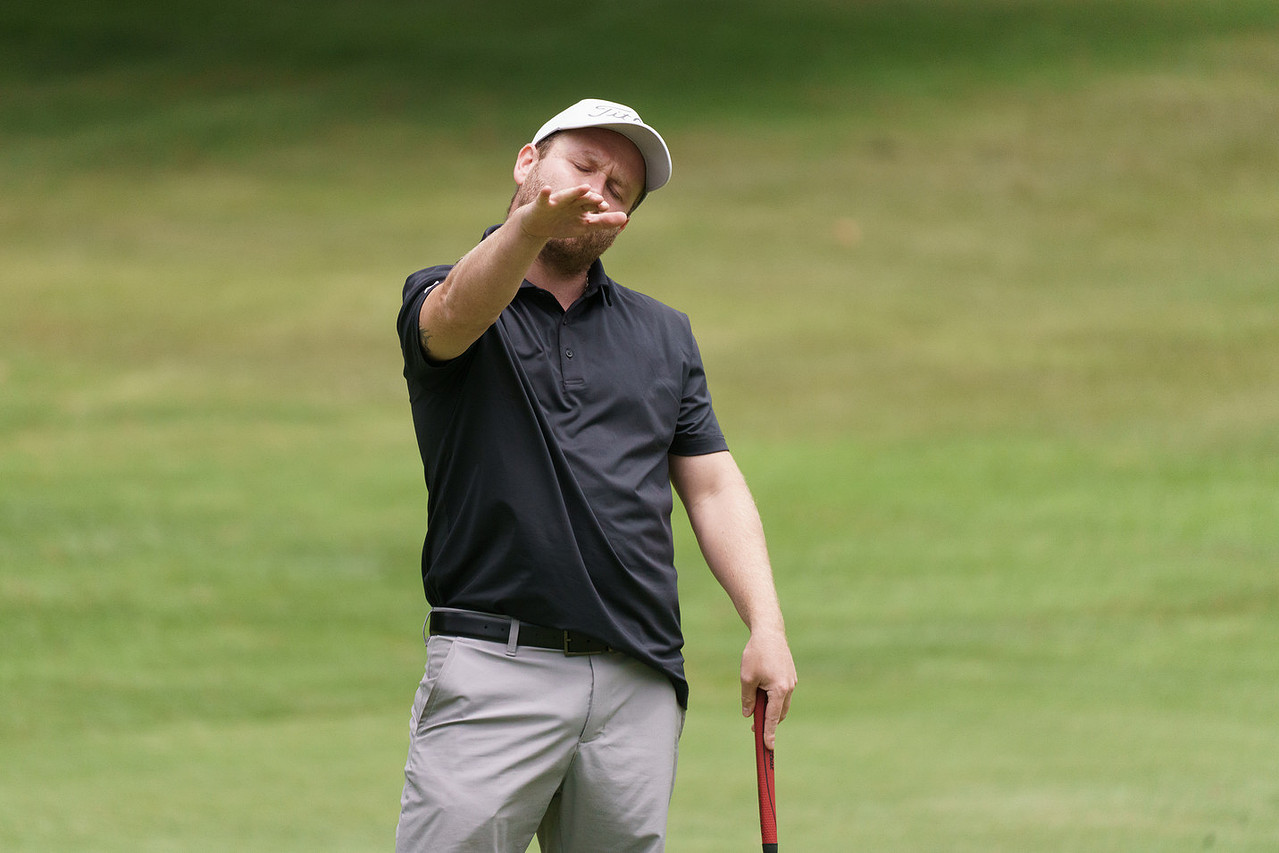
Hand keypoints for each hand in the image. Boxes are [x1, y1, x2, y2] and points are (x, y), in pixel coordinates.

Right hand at [515, 184, 628, 240]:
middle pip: (582, 199)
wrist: (537, 226)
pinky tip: (546, 189)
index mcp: (580, 205)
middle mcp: (570, 201)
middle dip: (590, 199)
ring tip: (584, 188)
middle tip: (599, 200)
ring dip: (574, 192)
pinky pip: (543, 198)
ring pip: (566, 196)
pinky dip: (544, 194)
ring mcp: (556, 202)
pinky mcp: (542, 204)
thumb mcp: (584, 225)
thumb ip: (604, 222)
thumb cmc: (563, 223)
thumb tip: (626, 217)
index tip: (604, 208)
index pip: (592, 204)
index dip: (598, 206)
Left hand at [740, 628, 796, 750]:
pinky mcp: (791, 676)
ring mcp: (792, 681)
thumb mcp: (747, 677)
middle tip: (753, 726)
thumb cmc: (756, 653)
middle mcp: (789, 687)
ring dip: (770, 708)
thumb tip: (748, 713)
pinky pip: (783, 693)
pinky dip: (774, 698)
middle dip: (768, 721)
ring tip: (755, 703)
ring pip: (781, 703)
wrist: (769, 632)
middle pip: (779, 713)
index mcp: (780, 689)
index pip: (773, 718)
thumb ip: (748, 698)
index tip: (768, 747)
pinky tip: (762, 691)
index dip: (769, 733)